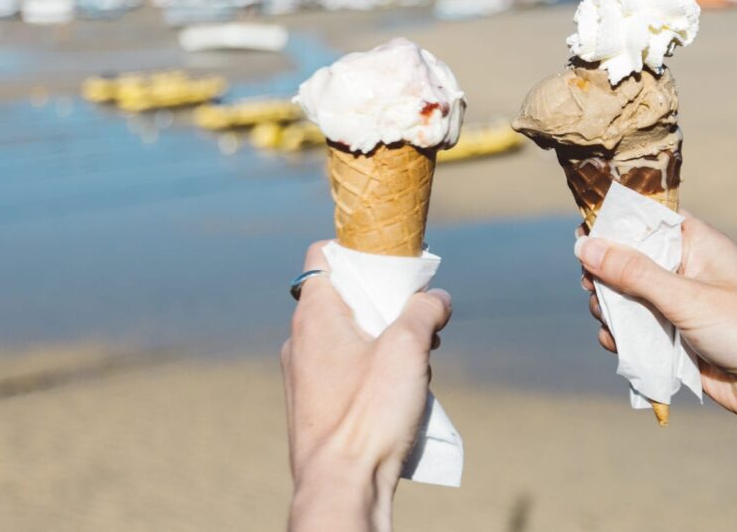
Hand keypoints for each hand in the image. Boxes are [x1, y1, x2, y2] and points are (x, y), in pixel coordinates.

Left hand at [282, 240, 451, 531]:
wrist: (341, 488)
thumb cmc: (367, 415)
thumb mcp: (408, 348)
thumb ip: (425, 310)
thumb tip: (437, 298)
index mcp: (314, 315)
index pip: (322, 254)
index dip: (356, 247)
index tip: (391, 259)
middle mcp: (299, 342)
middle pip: (343, 298)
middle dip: (385, 303)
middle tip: (417, 320)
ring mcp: (303, 377)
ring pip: (347, 338)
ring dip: (383, 341)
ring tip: (415, 365)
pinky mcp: (314, 408)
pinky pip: (345, 373)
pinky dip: (372, 372)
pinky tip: (398, 396)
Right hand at [576, 213, 736, 432]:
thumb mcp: (687, 296)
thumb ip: (634, 272)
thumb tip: (585, 245)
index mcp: (695, 243)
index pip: (646, 219)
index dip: (613, 224)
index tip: (582, 235)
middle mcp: (686, 271)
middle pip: (628, 262)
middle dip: (605, 276)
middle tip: (593, 290)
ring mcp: (681, 308)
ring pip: (629, 301)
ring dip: (612, 312)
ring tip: (611, 324)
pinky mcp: (678, 342)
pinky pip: (638, 334)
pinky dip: (624, 340)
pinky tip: (619, 348)